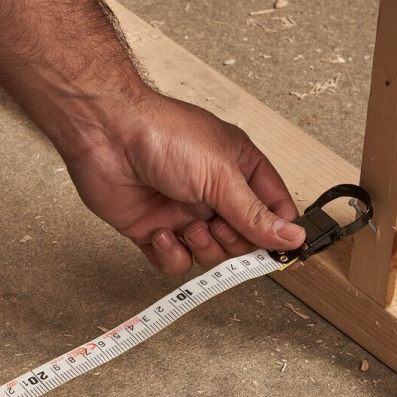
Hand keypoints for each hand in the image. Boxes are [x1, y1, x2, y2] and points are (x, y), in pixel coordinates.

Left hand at [63, 93, 304, 274]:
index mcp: (238, 168)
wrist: (105, 135)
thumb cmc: (162, 135)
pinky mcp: (152, 229)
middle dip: (233, 241)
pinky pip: (174, 261)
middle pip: (243, 239)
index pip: (273, 209)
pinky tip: (161, 234)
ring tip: (188, 226)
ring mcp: (182, 211)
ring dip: (202, 247)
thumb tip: (291, 236)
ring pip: (210, 253)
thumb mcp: (219, 175)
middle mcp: (213, 192)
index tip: (283, 252)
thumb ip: (254, 213)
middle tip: (219, 226)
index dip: (280, 232)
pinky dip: (170, 254)